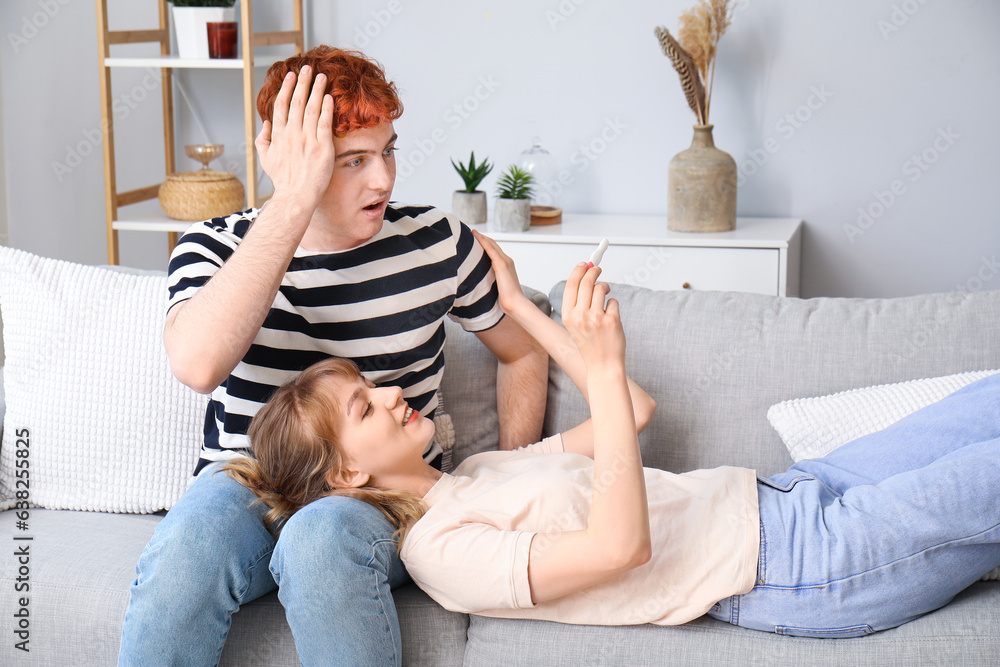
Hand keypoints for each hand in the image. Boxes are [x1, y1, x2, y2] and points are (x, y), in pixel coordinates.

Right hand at [255, 65, 334, 214]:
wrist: (295, 196)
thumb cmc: (282, 180)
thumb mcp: (265, 159)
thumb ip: (263, 139)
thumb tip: (265, 124)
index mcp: (279, 134)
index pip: (282, 105)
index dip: (287, 88)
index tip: (292, 76)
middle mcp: (292, 133)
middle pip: (297, 101)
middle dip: (303, 82)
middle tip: (308, 68)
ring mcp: (307, 139)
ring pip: (312, 108)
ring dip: (317, 89)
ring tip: (322, 76)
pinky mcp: (322, 147)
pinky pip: (325, 123)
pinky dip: (327, 108)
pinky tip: (329, 97)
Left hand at [473, 230, 531, 314]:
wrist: (515, 304)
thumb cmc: (507, 300)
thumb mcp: (496, 288)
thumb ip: (491, 282)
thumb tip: (480, 284)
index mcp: (506, 265)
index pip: (494, 250)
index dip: (485, 243)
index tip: (475, 238)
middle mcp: (506, 260)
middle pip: (493, 244)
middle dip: (482, 237)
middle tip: (471, 232)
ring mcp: (504, 261)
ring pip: (491, 244)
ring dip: (481, 237)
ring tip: (471, 232)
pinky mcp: (501, 264)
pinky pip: (490, 249)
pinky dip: (482, 241)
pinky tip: (475, 236)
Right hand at [561, 263, 625, 368]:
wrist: (602, 366)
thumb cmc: (590, 346)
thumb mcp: (574, 325)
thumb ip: (578, 304)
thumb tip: (585, 277)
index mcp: (568, 316)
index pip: (571, 285)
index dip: (578, 271)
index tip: (585, 264)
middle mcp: (580, 316)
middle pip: (586, 281)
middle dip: (593, 271)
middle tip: (598, 269)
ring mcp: (596, 318)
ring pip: (601, 288)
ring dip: (604, 287)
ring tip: (605, 295)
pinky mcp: (612, 320)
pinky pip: (613, 301)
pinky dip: (613, 305)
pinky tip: (611, 316)